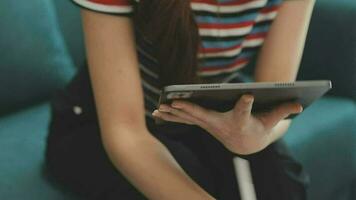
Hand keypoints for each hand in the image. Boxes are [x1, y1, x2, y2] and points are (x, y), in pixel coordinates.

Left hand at [152, 95, 302, 154]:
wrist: (247, 145)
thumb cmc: (258, 129)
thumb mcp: (272, 121)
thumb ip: (283, 111)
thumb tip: (300, 103)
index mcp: (241, 123)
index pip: (244, 113)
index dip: (246, 105)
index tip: (247, 96)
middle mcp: (222, 126)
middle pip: (204, 117)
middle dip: (189, 110)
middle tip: (174, 103)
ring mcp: (209, 126)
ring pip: (189, 119)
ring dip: (173, 114)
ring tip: (158, 109)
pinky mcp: (203, 124)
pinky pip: (184, 120)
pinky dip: (171, 116)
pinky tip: (158, 112)